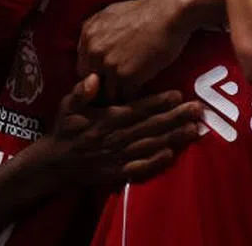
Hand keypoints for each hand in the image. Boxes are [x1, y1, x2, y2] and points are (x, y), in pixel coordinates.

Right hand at [41, 74, 202, 185]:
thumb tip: (95, 78)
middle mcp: (114, 137)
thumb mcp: (67, 105)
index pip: (137, 108)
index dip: (158, 102)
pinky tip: (172, 155)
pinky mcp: (115, 173)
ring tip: (193, 130)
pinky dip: (154, 163)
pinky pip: (138, 168)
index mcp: (106, 119)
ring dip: (172, 138)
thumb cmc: (64, 129)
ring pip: (149, 146)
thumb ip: (81, 91)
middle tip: (198, 110)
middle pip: (150, 126)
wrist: (52, 164)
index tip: (178, 94)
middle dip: (175, 117)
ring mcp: (116, 156)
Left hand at [78, 0, 196, 102]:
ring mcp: (109, 65)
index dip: (97, 75)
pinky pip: (126, 97)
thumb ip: (98, 31)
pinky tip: (143, 97)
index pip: (83, 67)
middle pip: (91, 84)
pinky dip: (134, 99)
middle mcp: (94, 51)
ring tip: (129, 101)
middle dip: (104, 89)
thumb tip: (93, 44)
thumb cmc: (149, 11)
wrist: (171, 13)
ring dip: (119, 98)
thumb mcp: (114, 12)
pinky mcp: (127, 77)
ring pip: (107, 94)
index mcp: (88, 35)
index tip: (107, 79)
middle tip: (118, 92)